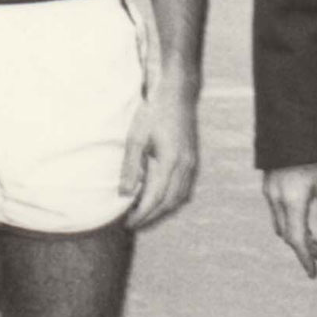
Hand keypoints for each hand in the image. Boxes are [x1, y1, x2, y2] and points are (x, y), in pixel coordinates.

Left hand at [121, 86, 198, 229]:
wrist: (177, 93)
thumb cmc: (154, 111)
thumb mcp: (135, 138)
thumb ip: (130, 167)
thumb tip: (125, 193)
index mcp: (170, 162)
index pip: (155, 199)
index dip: (141, 214)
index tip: (128, 223)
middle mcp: (184, 166)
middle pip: (169, 203)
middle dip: (151, 216)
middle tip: (133, 223)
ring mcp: (191, 163)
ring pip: (179, 197)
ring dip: (162, 209)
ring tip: (143, 213)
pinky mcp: (192, 159)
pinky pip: (184, 188)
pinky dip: (171, 198)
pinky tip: (159, 197)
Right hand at [263, 161, 316, 277]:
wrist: (291, 131)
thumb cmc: (314, 157)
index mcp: (292, 202)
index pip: (297, 240)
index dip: (305, 258)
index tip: (313, 272)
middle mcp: (277, 200)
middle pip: (288, 235)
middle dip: (304, 248)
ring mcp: (270, 193)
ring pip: (281, 225)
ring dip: (297, 235)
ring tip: (316, 240)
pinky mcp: (268, 186)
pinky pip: (277, 213)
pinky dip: (290, 222)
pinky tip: (302, 220)